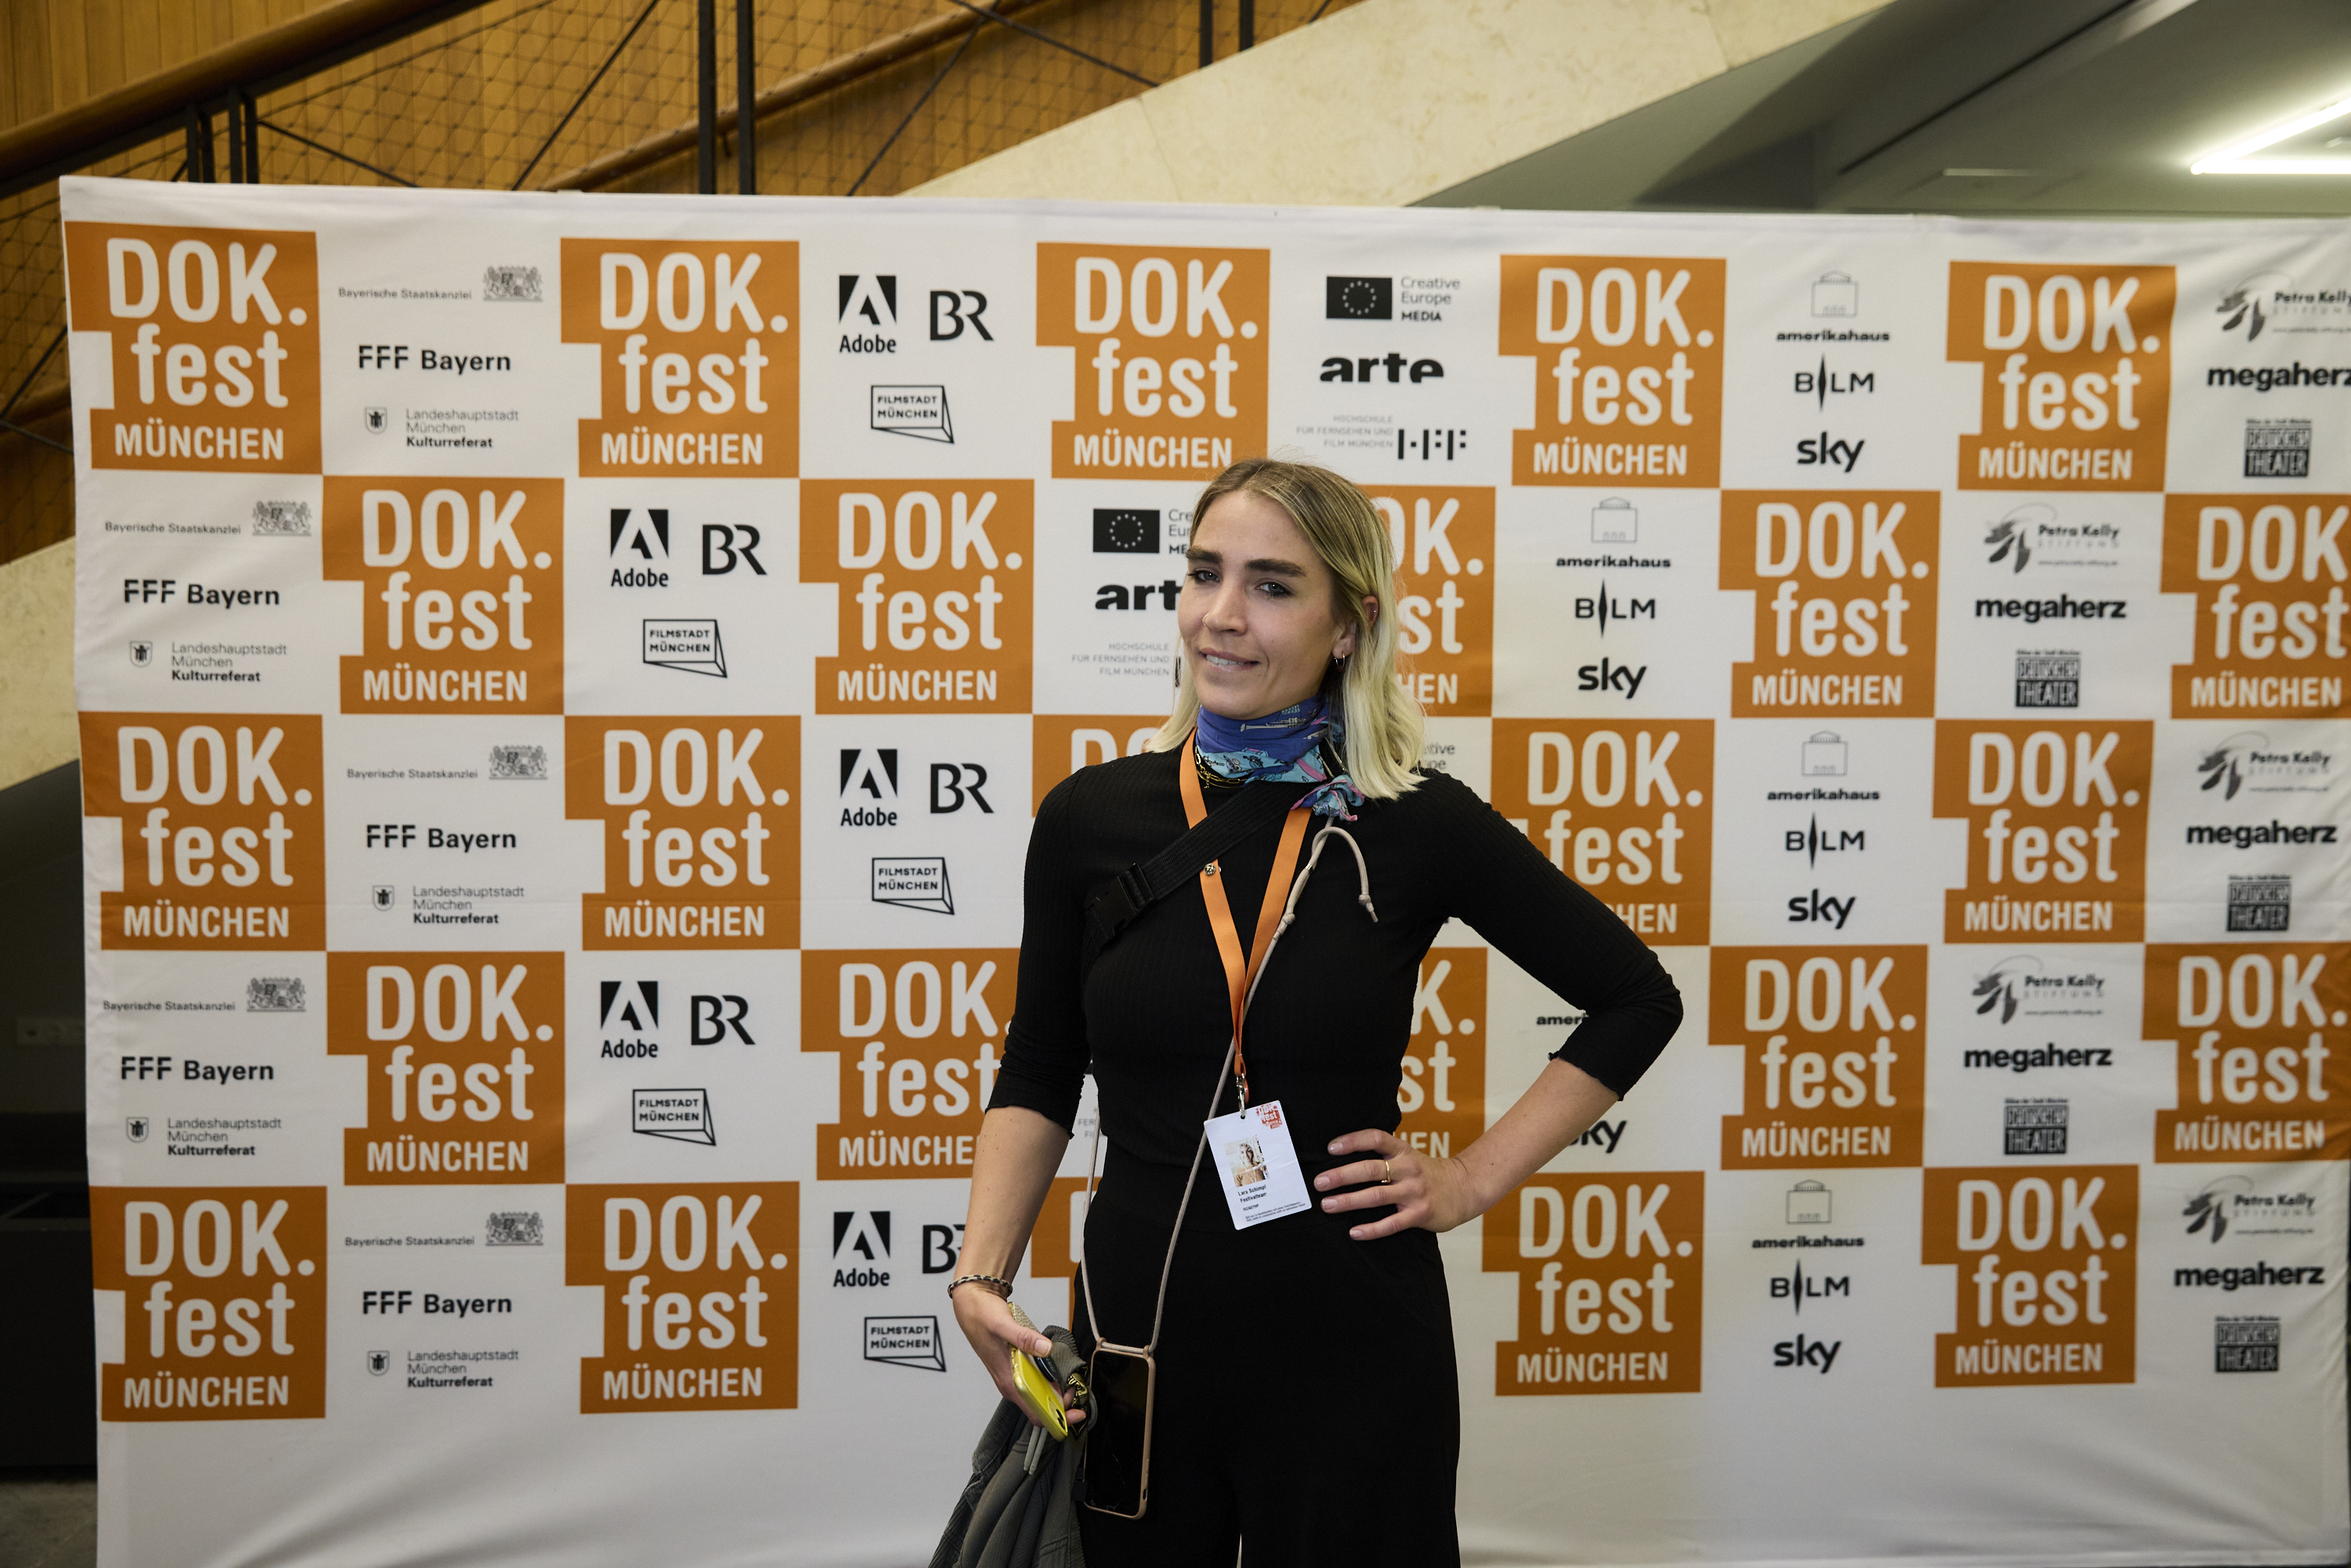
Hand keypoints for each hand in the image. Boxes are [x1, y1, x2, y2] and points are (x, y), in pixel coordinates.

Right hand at [949, 1284, 1085, 1427]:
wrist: (971, 1306)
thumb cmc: (982, 1317)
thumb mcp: (1003, 1325)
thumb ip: (1024, 1338)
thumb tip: (1045, 1348)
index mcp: (1009, 1382)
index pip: (1035, 1412)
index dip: (1058, 1417)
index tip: (1076, 1411)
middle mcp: (1011, 1383)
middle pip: (1040, 1406)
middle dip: (1061, 1404)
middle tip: (1076, 1389)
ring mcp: (1013, 1376)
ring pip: (1038, 1395)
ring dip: (1056, 1393)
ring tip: (1071, 1382)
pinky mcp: (1015, 1367)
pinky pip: (1035, 1382)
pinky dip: (1048, 1381)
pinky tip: (1056, 1372)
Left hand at [1315, 1130, 1483, 1238]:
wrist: (1466, 1188)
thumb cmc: (1428, 1173)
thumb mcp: (1409, 1156)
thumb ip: (1384, 1156)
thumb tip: (1343, 1158)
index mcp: (1402, 1151)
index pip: (1376, 1138)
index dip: (1353, 1140)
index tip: (1331, 1147)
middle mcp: (1408, 1168)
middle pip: (1370, 1169)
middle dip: (1342, 1175)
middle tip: (1319, 1182)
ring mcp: (1414, 1192)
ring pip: (1377, 1196)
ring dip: (1350, 1200)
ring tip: (1328, 1205)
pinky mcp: (1420, 1214)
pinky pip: (1392, 1223)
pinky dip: (1372, 1229)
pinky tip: (1355, 1232)